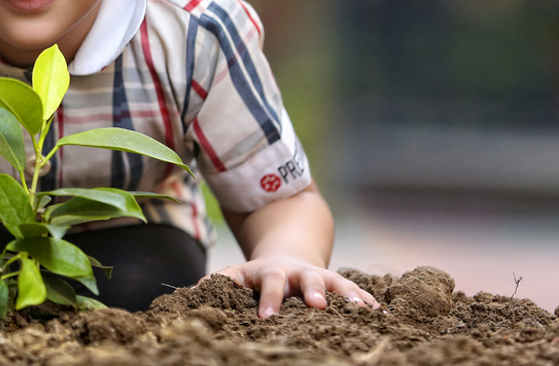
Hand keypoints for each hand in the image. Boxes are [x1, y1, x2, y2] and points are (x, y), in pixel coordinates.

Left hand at [209, 256, 378, 318]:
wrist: (288, 254)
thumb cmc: (257, 274)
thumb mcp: (236, 274)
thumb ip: (216, 283)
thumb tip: (185, 295)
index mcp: (273, 273)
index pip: (269, 284)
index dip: (268, 299)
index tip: (266, 318)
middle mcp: (300, 274)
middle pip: (308, 279)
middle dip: (313, 291)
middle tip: (317, 306)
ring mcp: (323, 278)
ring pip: (339, 284)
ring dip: (349, 297)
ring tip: (362, 312)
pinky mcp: (341, 286)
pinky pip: (360, 294)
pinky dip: (373, 305)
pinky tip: (386, 318)